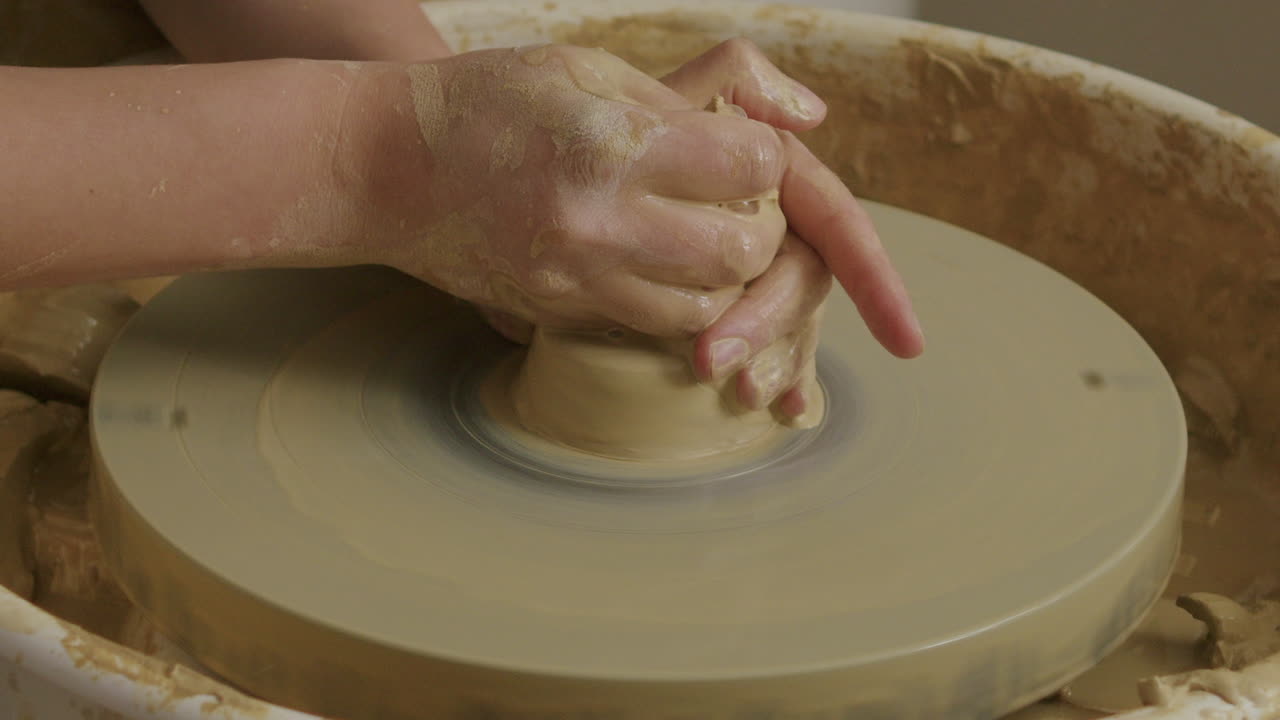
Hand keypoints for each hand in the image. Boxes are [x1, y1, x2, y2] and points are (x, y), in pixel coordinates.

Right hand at [382, 44, 791, 338]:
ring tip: (700, 239)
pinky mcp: (558, 313)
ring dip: (723, 278)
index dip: (765, 159)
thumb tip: (801, 117)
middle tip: (737, 206)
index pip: (751, 169)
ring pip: (704, 309)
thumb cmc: (490, 102)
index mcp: (615, 144)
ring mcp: (577, 279)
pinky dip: (675, 304)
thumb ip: (696, 92)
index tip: (745, 153)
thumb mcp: (590, 68)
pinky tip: (658, 268)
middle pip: (741, 252)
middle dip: (760, 229)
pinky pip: (650, 328)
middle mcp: (601, 222)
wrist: (385, 168)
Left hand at [661, 39, 924, 424]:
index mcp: (779, 179)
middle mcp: (778, 226)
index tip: (902, 341)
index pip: (838, 227)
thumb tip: (811, 115)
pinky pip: (765, 347)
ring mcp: (756, 270)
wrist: (569, 173)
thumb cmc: (626, 134)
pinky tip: (783, 411)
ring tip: (741, 393)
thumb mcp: (673, 98)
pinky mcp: (731, 304)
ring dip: (772, 360)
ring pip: (786, 325)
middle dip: (768, 323)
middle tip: (712, 358)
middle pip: (800, 284)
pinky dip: (779, 378)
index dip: (875, 281)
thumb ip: (737, 83)